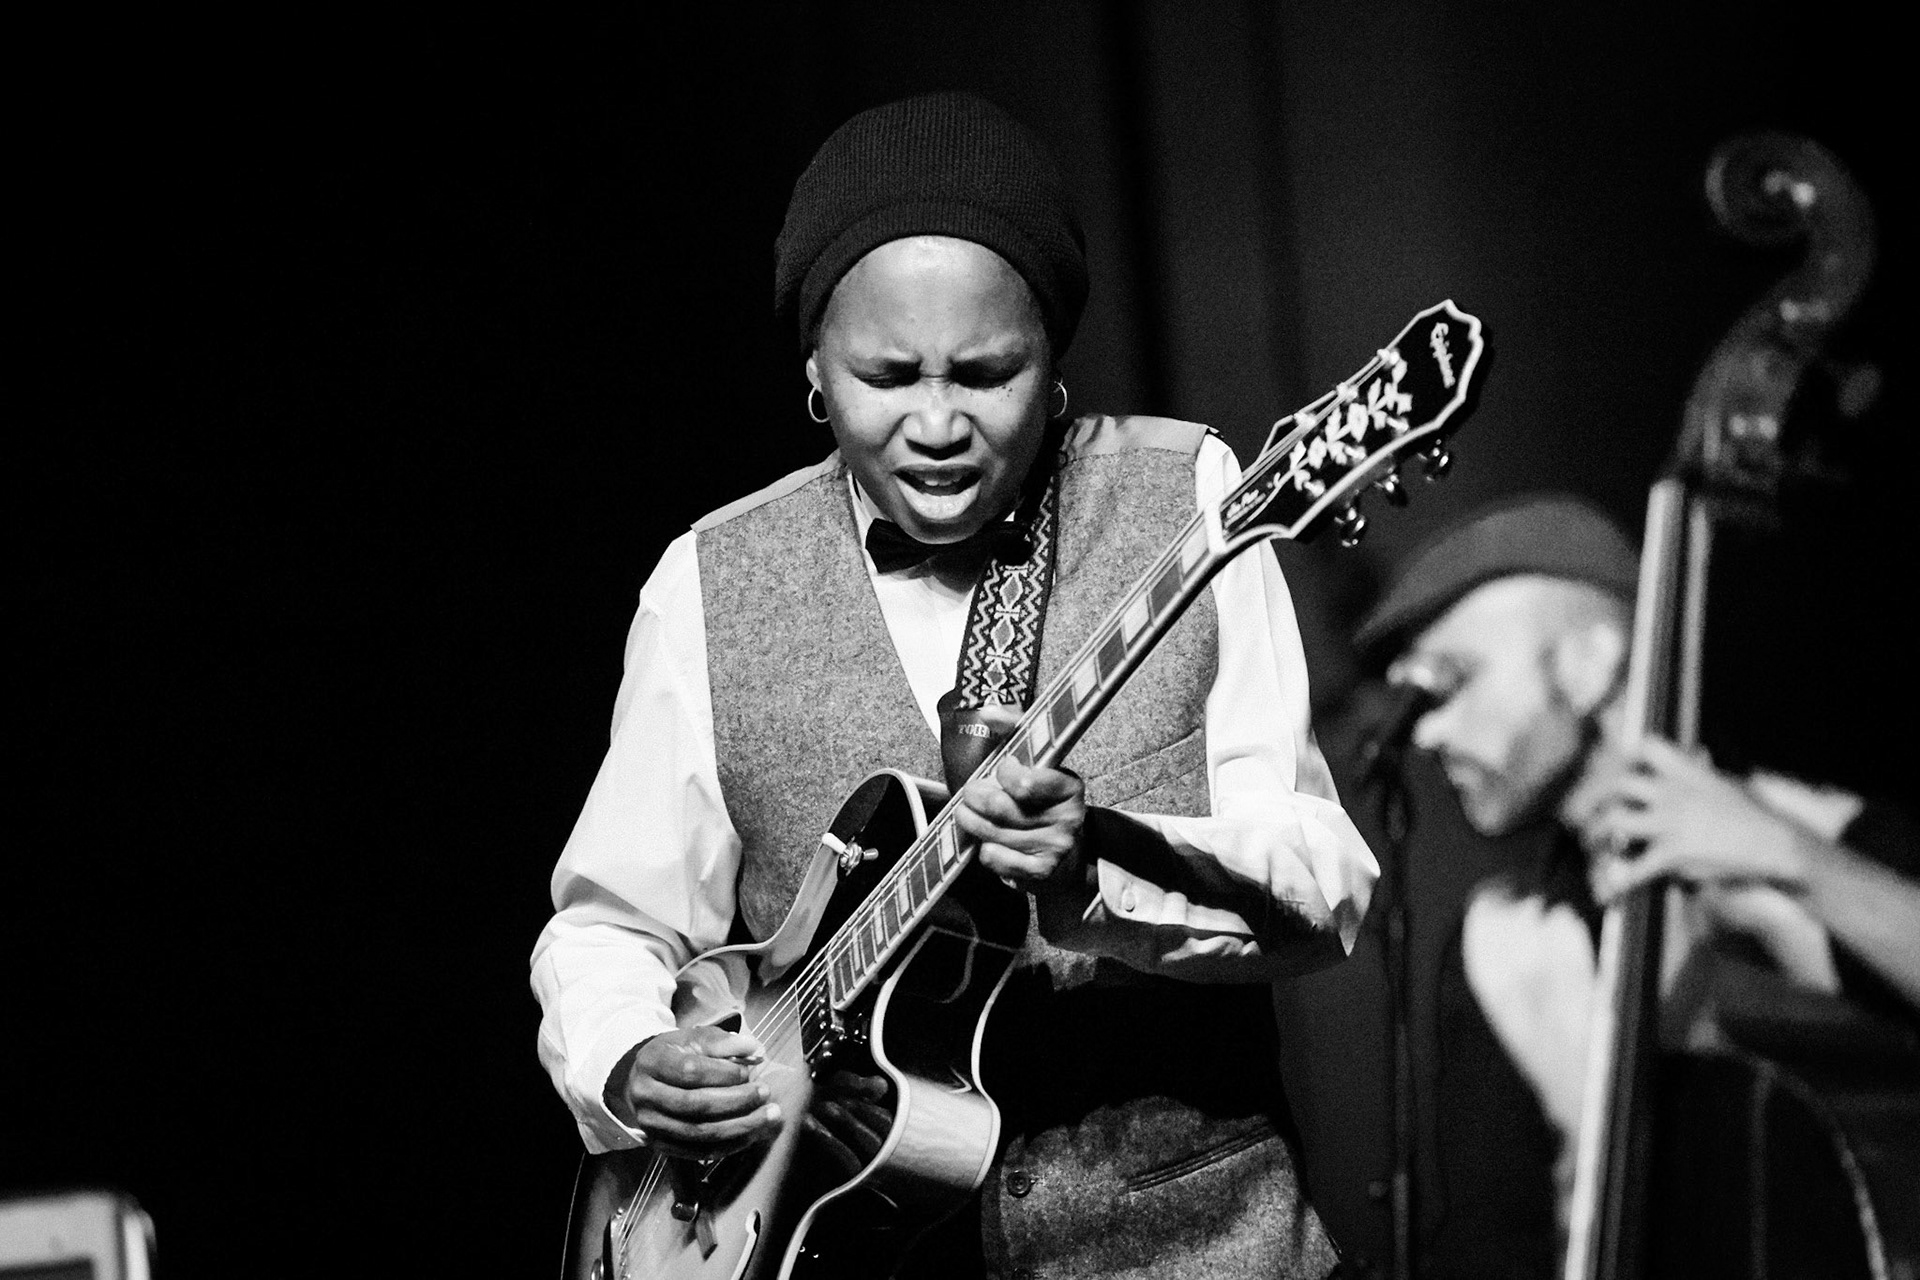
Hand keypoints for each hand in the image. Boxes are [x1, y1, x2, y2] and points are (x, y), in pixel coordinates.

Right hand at [606, 1025, 782, 1157]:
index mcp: (652, 1062)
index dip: (723, 1074)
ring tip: (767, 1116)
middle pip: (694, 1105)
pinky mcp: (661, 1146)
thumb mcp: (693, 1039)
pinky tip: (751, 1134)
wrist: (645, 1082)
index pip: (690, 1071)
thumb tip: (753, 1047)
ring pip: (698, 1133)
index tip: (749, 1072)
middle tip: (765, 1094)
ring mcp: (651, 1124)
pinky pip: (698, 1152)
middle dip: (736, 1101)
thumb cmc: (675, 1057)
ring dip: (738, 1127)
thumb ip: (722, 1042)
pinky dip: (728, 1145)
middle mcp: (645, 1096)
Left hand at [952, 706, 1087, 892]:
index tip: (1002, 770)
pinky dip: (985, 851)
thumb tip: (988, 711)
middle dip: (975, 797)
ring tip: (968, 815)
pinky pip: (995, 859)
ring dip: (972, 823)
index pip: (1022, 779)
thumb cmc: (1042, 801)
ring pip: (993, 834)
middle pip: (1000, 807)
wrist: (1067, 856)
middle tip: (969, 793)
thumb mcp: (1035, 762)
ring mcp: (1056, 847)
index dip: (1003, 773)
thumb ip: (1014, 731)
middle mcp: (1069, 817)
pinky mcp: (1041, 872)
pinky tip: (991, 843)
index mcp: (1070, 785)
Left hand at [1578, 737, 1816, 901]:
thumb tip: (1695, 753)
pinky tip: (1606, 892)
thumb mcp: (1725, 783)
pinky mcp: (1675, 854)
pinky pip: (1635, 867)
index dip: (1625, 755)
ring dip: (1596, 833)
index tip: (1612, 767)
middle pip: (1618, 783)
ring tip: (1591, 842)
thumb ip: (1701, 771)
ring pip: (1616, 820)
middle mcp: (1674, 793)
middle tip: (1581, 811)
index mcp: (1687, 772)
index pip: (1646, 747)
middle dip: (1593, 797)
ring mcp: (1672, 823)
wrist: (1777, 844)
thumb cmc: (1753, 815)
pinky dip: (1617, 882)